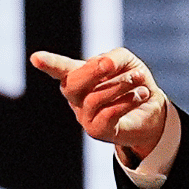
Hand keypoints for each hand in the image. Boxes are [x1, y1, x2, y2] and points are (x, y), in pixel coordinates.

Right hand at [30, 47, 168, 160]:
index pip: (60, 69)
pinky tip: (141, 94)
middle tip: (113, 64)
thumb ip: (114, 57)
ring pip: (94, 98)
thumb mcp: (127, 62)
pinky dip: (127, 101)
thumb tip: (104, 64)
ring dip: (122, 84)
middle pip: (72, 84)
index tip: (35, 58)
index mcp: (79, 76)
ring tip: (140, 78)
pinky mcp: (97, 131)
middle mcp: (77, 97)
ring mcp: (84, 116)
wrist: (153, 110)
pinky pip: (108, 114)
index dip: (49, 64)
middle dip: (94, 70)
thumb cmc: (133, 83)